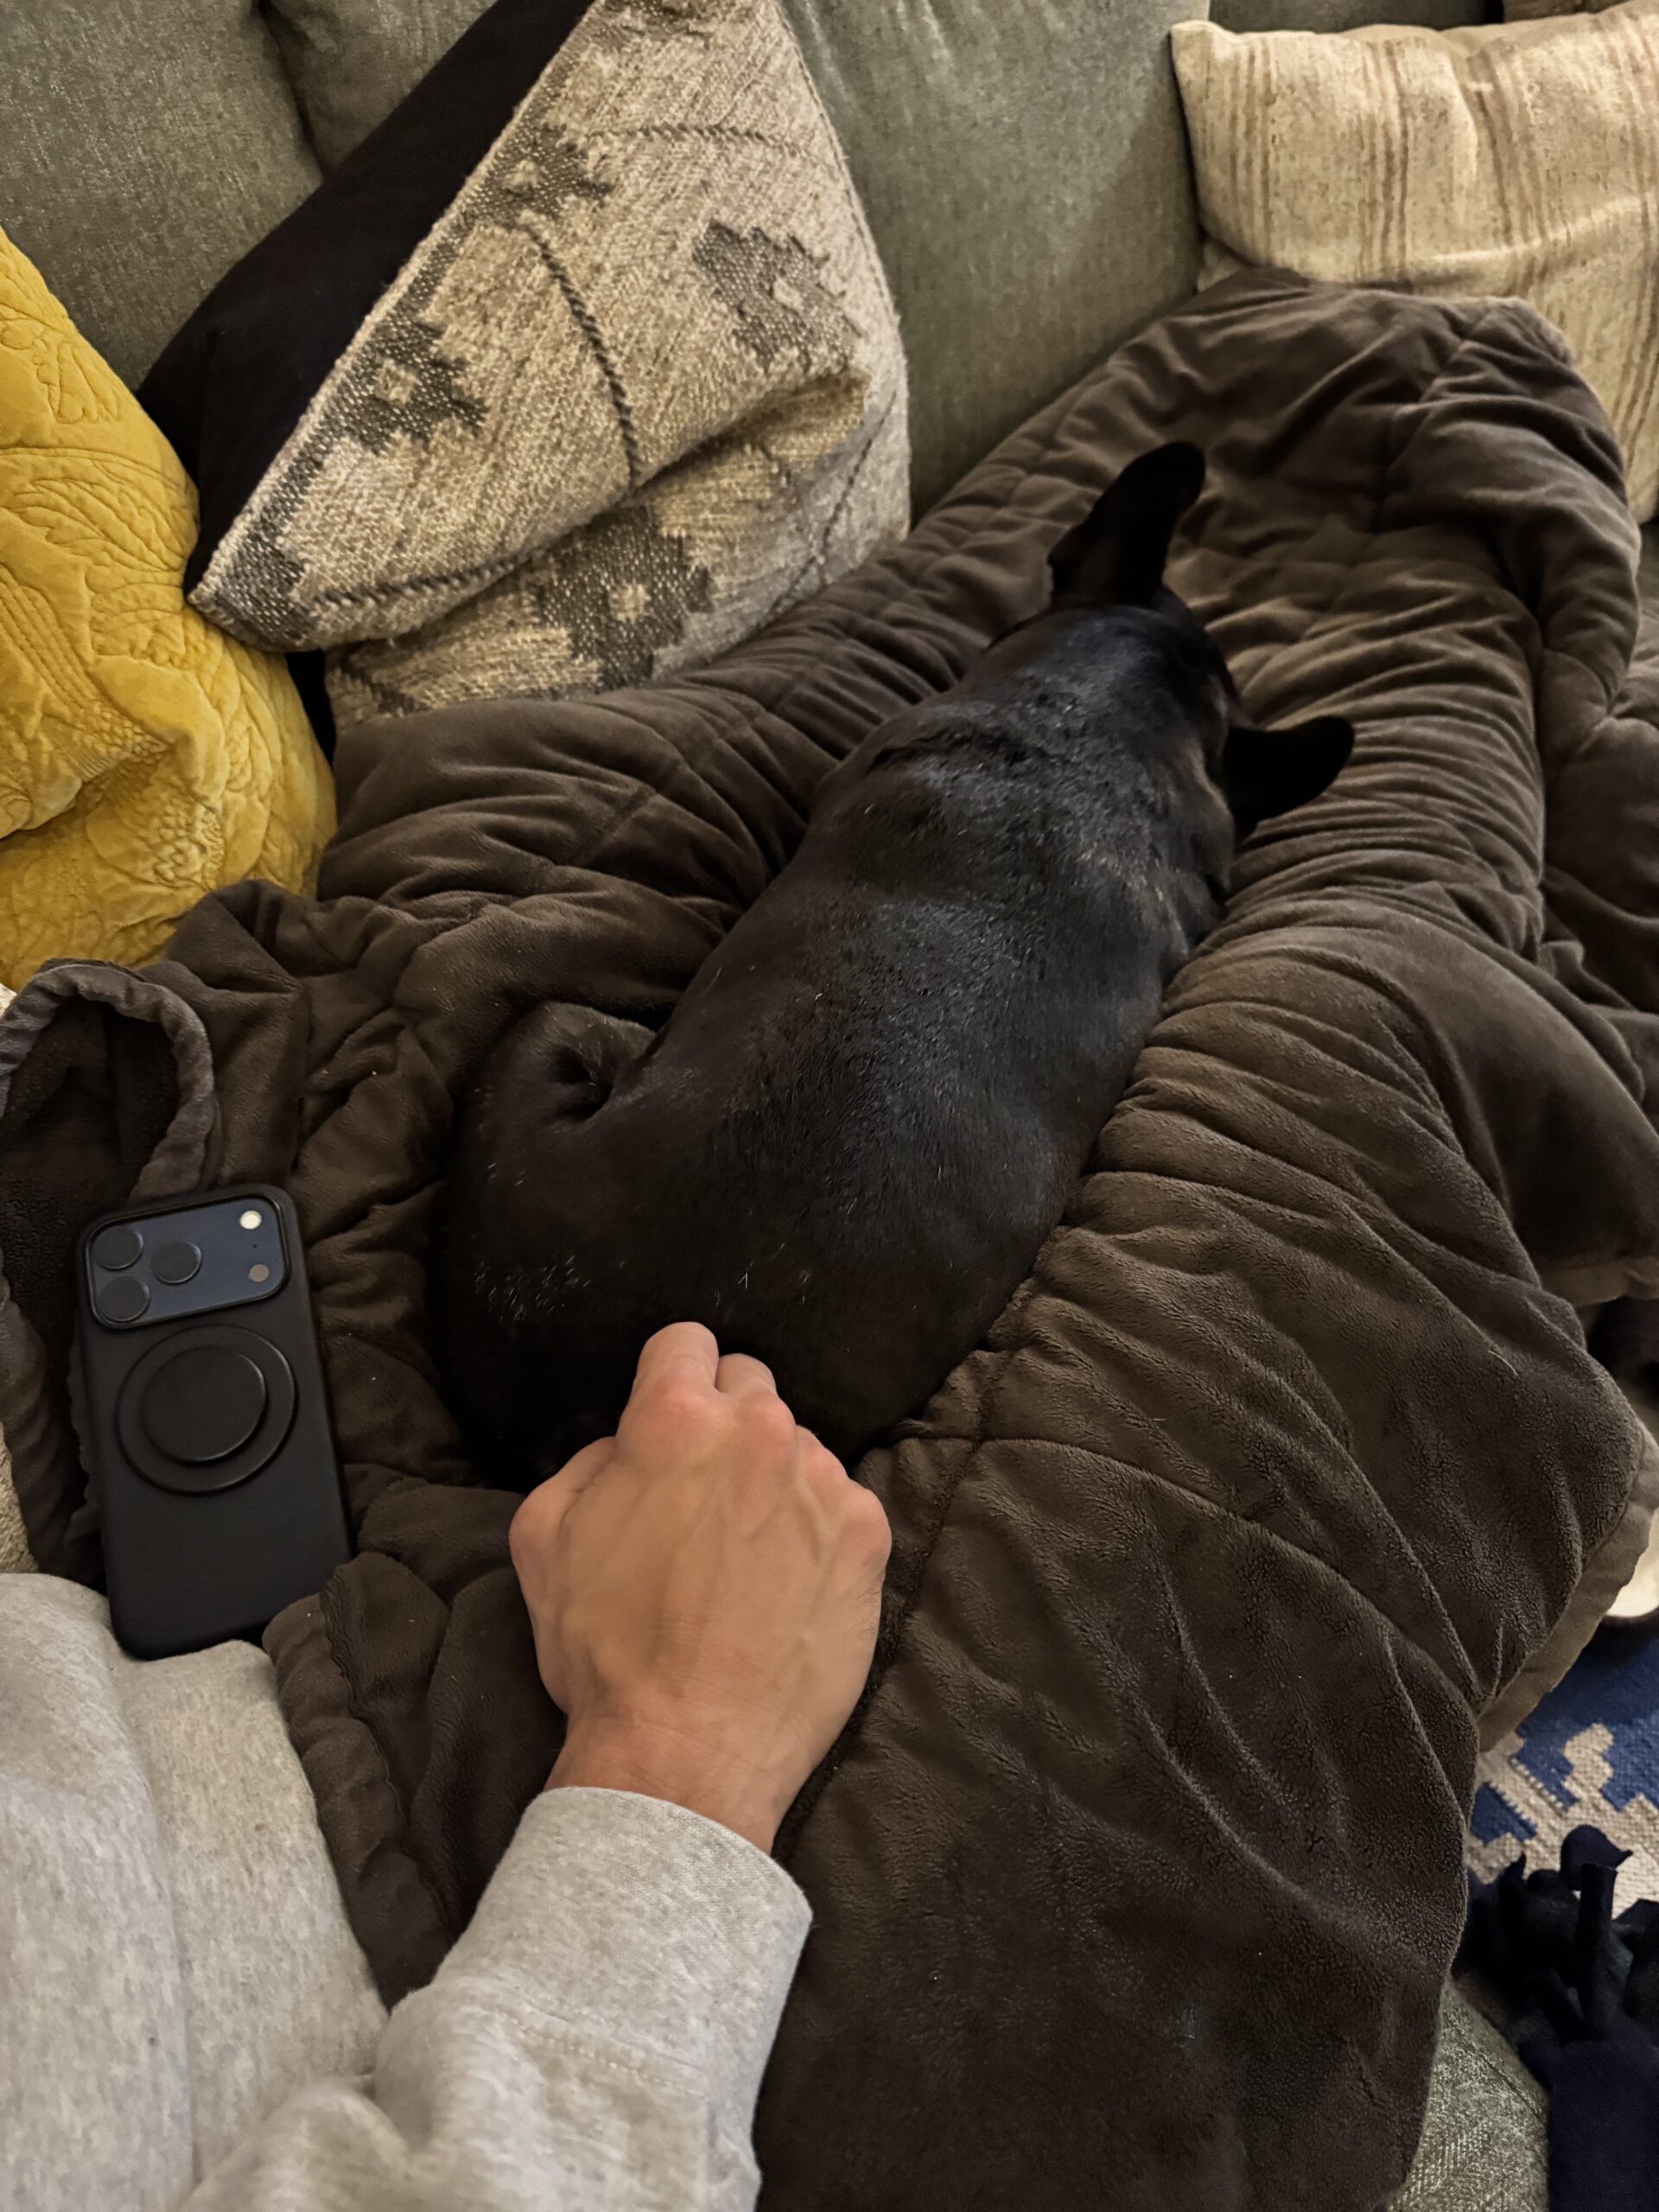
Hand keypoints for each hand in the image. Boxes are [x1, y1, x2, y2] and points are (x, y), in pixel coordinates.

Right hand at [509, 1323, 891, 1851]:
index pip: (684, 1342)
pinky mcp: (867, 1534)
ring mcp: (823, 1480)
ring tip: (746, 1557)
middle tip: (703, 1494)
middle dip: (724, 1423)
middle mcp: (759, 1431)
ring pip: (799, 1447)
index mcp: (674, 1418)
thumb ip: (586, 1463)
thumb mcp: (543, 1540)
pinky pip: (840, 1503)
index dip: (669, 1378)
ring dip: (774, 1480)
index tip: (668, 1418)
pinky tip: (786, 1586)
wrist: (689, 1752)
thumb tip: (626, 1444)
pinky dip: (816, 1531)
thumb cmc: (606, 1653)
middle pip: (749, 1384)